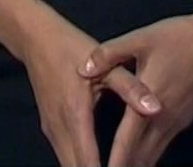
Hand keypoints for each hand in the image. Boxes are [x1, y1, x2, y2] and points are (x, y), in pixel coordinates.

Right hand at [17, 11, 162, 166]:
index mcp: (75, 114)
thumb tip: (156, 109)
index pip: (88, 162)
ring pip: (67, 166)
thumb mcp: (106, 64)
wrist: (35, 38)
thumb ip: (131, 88)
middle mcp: (59, 127)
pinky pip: (64, 156)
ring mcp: (51, 129)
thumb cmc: (72, 48)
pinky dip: (79, 165)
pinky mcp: (49, 127)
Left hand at [77, 5, 192, 166]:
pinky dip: (148, 156)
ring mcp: (176, 121)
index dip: (113, 161)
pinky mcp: (184, 118)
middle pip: (141, 156)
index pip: (126, 141)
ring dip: (137, 165)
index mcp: (148, 101)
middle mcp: (164, 118)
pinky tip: (139, 159)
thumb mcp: (139, 39)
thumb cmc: (179, 38)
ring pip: (154, 154)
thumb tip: (82, 68)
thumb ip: (108, 54)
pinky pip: (163, 145)